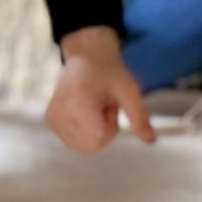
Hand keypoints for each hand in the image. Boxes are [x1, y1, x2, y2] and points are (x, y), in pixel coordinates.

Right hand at [48, 26, 156, 153]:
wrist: (86, 55)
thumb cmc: (109, 71)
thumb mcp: (129, 91)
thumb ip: (139, 117)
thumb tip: (151, 141)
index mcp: (77, 103)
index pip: (99, 137)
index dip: (111, 125)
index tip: (110, 104)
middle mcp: (60, 113)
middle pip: (91, 145)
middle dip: (103, 131)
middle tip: (103, 105)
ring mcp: (52, 118)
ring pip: (83, 146)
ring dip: (93, 131)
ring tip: (94, 106)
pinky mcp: (50, 120)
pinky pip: (74, 141)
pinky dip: (84, 131)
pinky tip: (84, 110)